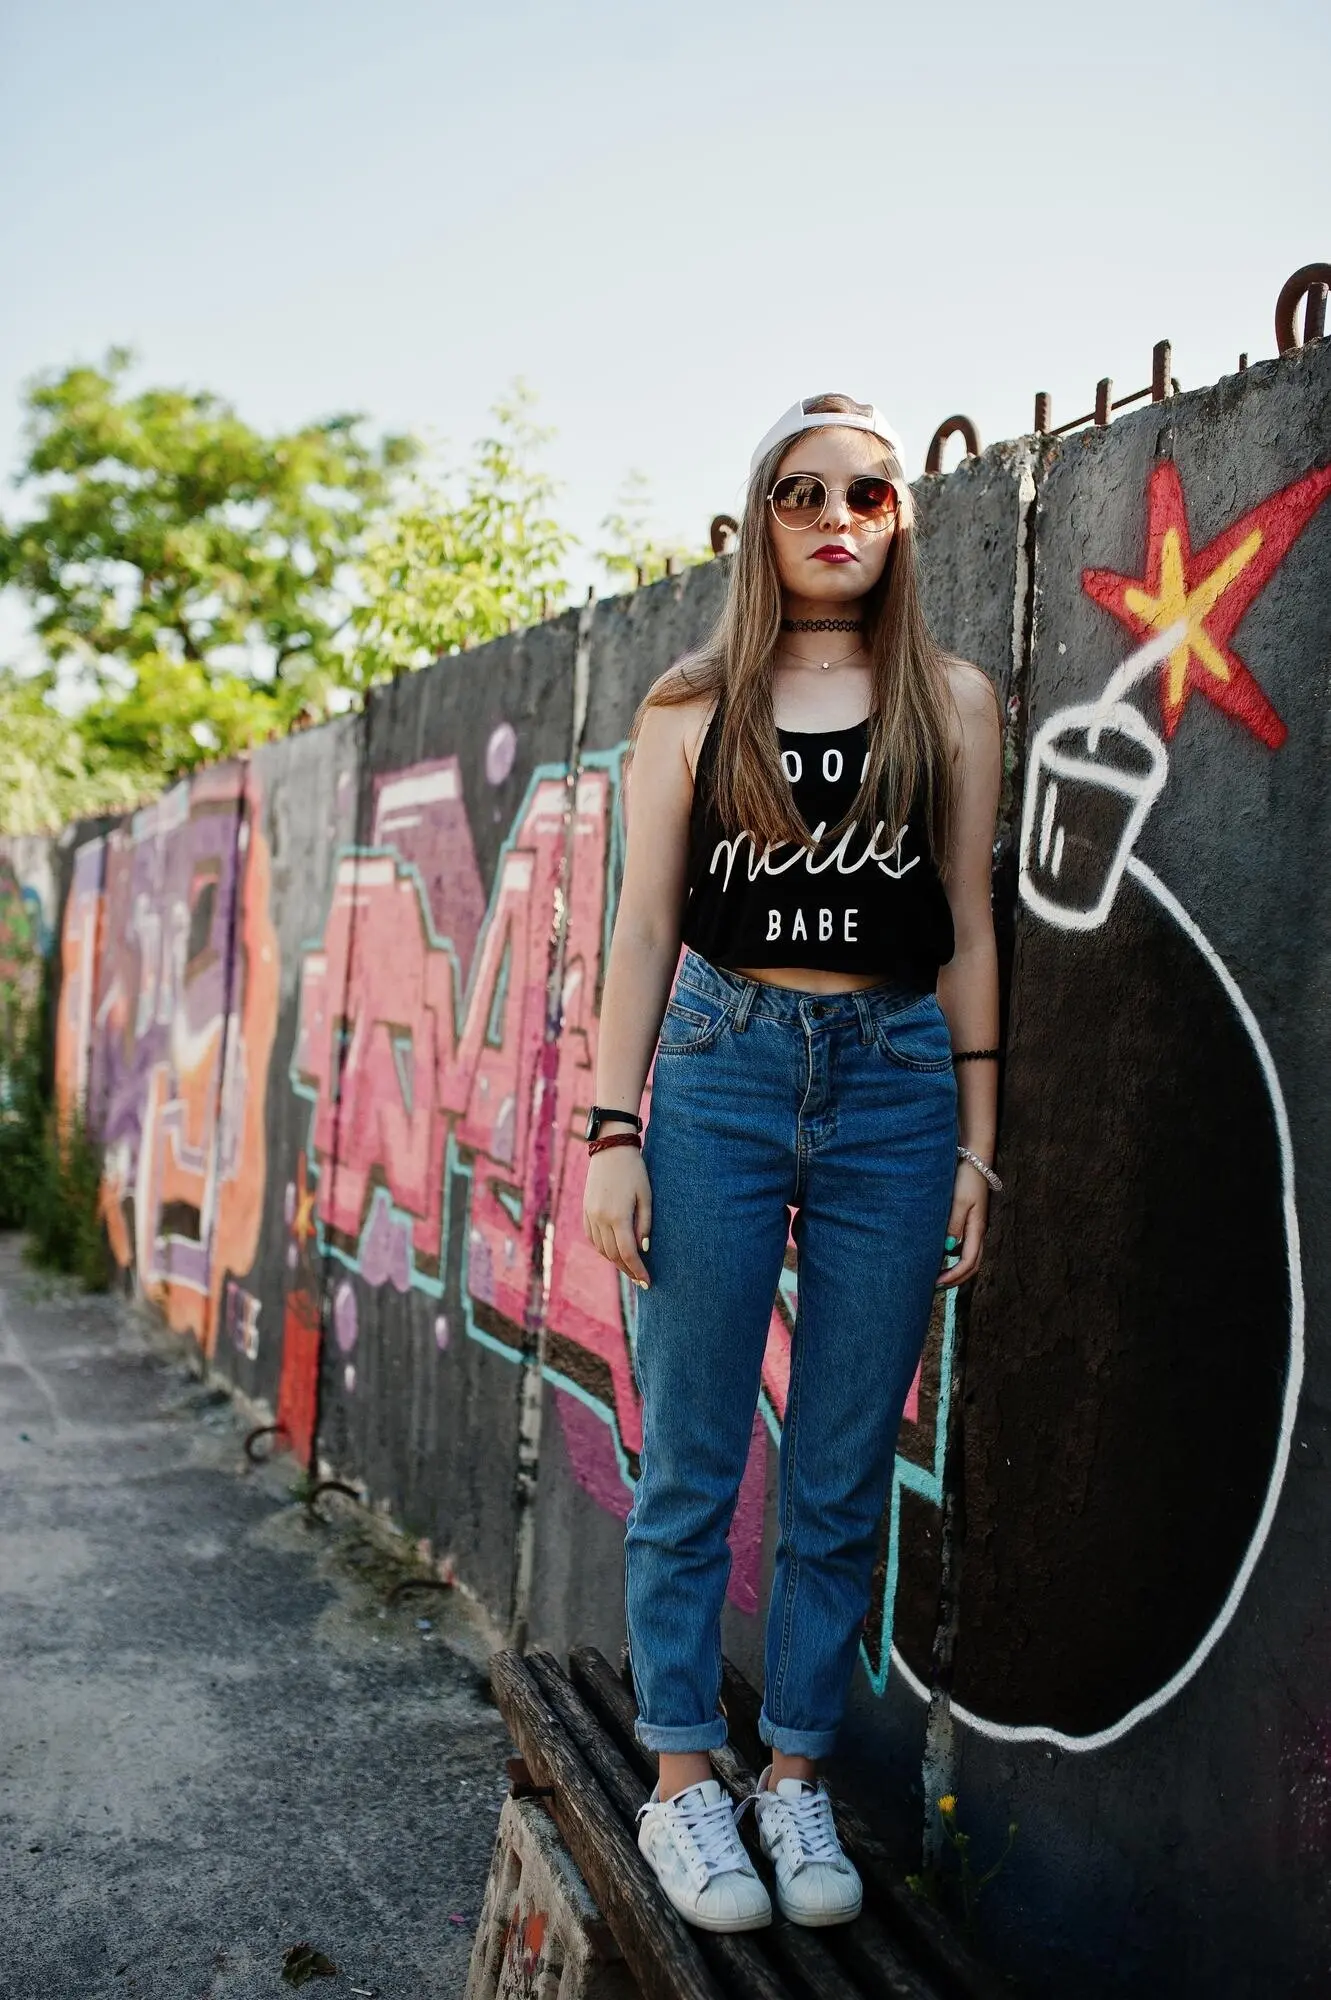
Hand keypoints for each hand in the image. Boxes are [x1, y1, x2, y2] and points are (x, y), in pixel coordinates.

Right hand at [584, 1146, 652, 1288]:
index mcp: (618, 1216)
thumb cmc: (634, 1171)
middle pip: (613, 1255)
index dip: (638, 1270)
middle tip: (641, 1279)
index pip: (628, 1253)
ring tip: (630, 1267)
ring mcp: (590, 1215)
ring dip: (615, 1261)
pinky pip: (593, 1238)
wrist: (610, 1149)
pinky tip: (614, 1252)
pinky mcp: (585, 1210)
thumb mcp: (646, 1196)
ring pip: (601, 1249)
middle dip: (628, 1269)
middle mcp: (601, 1219)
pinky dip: (603, 1248)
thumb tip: (642, 1249)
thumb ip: (644, 1224)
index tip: (647, 1282)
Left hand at [935, 1160, 989, 1289]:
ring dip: (957, 1269)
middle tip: (937, 1286)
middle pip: (972, 1264)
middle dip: (957, 1279)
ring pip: (970, 1256)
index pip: (969, 1262)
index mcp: (977, 1229)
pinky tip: (941, 1254)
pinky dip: (955, 1256)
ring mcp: (976, 1225)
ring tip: (939, 1274)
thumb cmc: (966, 1178)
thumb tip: (948, 1248)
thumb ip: (954, 1224)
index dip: (954, 1276)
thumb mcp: (959, 1201)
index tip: (937, 1283)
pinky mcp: (970, 1218)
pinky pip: (966, 1245)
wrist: (974, 1158)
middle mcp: (978, 1230)